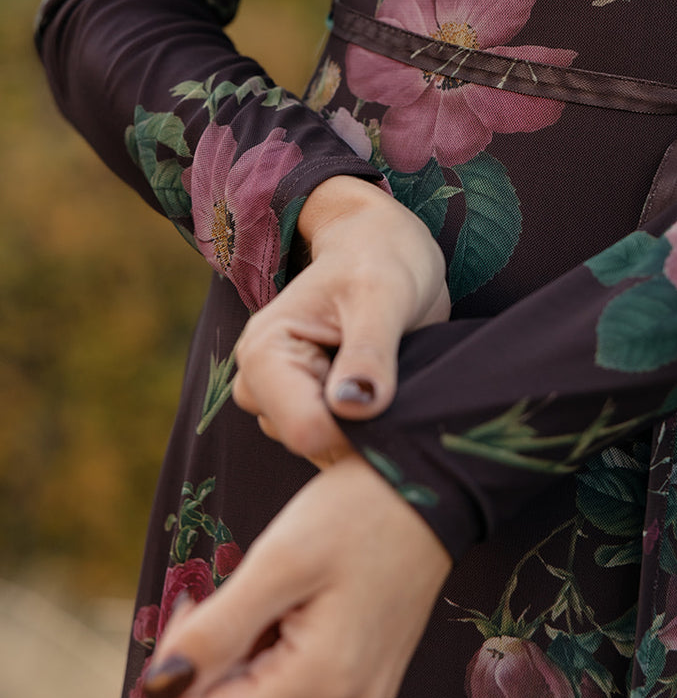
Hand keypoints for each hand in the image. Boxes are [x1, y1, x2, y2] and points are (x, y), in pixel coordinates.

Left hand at [144, 452, 452, 697]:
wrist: (434, 483)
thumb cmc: (362, 508)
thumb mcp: (280, 558)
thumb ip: (217, 630)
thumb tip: (160, 686)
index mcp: (322, 682)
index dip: (180, 670)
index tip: (202, 600)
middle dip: (218, 651)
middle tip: (243, 582)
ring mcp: (359, 696)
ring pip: (258, 695)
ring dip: (249, 642)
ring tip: (283, 584)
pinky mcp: (365, 680)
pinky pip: (292, 680)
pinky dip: (277, 640)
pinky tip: (302, 594)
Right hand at [232, 175, 449, 464]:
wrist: (381, 247)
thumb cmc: (378, 258)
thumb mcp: (381, 294)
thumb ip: (368, 352)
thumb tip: (353, 409)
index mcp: (265, 352)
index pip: (304, 430)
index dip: (355, 428)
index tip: (388, 394)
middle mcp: (262, 382)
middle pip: (312, 446)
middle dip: (359, 428)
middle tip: (394, 377)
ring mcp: (284, 399)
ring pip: (324, 450)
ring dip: (365, 428)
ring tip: (389, 375)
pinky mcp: (309, 408)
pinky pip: (335, 445)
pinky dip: (365, 429)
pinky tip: (384, 390)